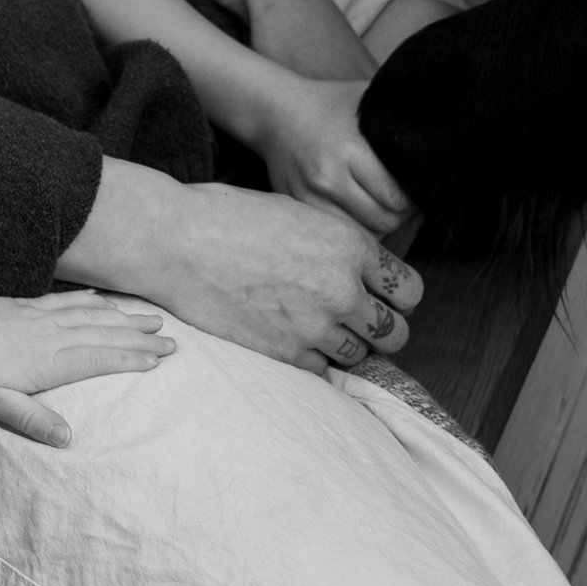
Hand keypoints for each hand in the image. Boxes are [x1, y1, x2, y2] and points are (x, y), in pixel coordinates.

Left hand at [0, 290, 174, 444]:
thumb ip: (33, 420)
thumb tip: (68, 438)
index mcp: (50, 361)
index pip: (100, 359)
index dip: (131, 358)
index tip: (159, 358)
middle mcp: (54, 335)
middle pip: (106, 334)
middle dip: (141, 337)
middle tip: (172, 338)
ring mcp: (44, 317)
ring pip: (94, 315)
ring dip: (125, 317)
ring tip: (152, 317)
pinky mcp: (31, 305)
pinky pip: (70, 301)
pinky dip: (93, 301)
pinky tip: (104, 301)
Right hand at [63, 158, 420, 377]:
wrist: (176, 242)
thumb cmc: (228, 217)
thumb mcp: (297, 214)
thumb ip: (336, 245)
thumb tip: (358, 268)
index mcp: (350, 246)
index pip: (410, 291)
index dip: (398, 297)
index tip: (382, 298)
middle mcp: (343, 289)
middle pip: (396, 333)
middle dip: (381, 329)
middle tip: (358, 323)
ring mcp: (315, 326)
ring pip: (360, 356)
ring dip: (345, 345)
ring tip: (315, 328)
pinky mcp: (286, 353)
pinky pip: (322, 371)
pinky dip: (312, 359)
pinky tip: (290, 338)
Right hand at [250, 76, 410, 232]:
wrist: (275, 110)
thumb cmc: (332, 103)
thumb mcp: (368, 98)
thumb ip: (404, 114)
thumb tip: (452, 125)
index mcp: (350, 148)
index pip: (397, 197)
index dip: (414, 198)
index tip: (415, 188)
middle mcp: (328, 176)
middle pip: (383, 221)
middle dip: (400, 215)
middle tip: (403, 201)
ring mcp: (308, 196)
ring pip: (361, 235)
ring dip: (376, 227)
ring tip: (381, 208)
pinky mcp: (296, 207)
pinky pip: (337, 234)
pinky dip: (352, 231)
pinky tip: (358, 213)